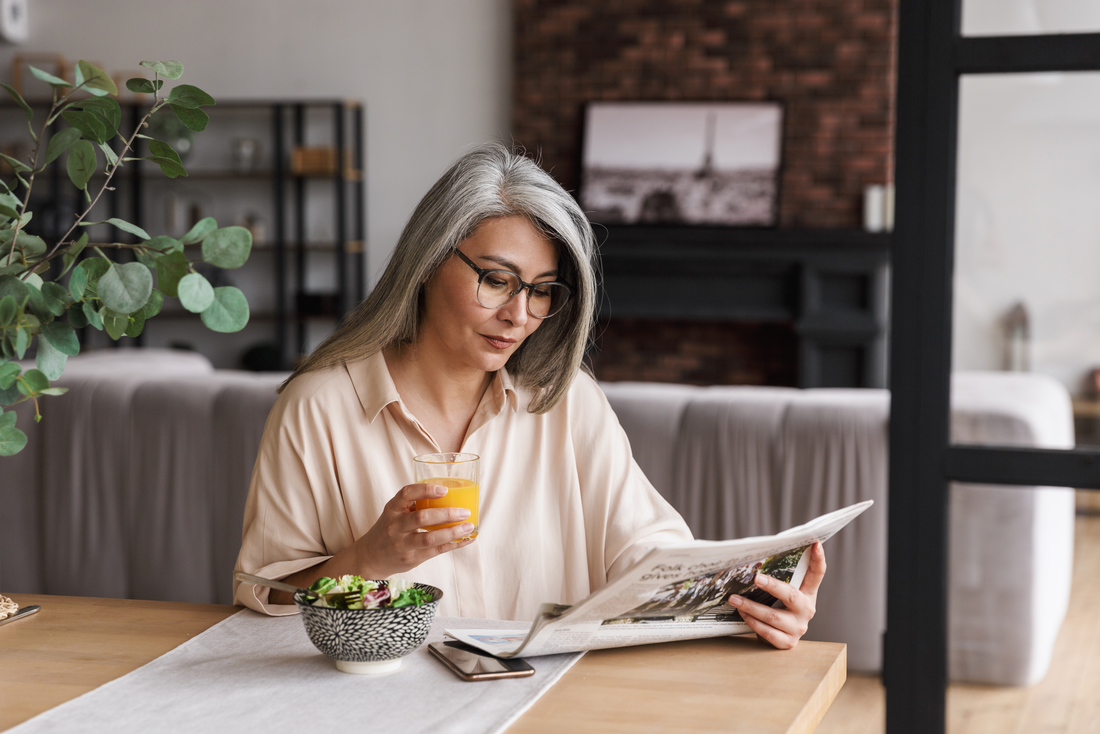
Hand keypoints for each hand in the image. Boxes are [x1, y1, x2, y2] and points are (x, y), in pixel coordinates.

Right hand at [352, 483, 475, 578]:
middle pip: (422, 517)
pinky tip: (466, 539)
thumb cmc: (389, 529)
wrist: (371, 557)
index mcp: (392, 509)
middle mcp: (395, 526)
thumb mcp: (394, 512)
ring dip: (452, 532)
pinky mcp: (411, 559)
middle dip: (446, 514)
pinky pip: (436, 551)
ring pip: (429, 538)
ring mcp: (403, 544)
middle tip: (464, 511)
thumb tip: (449, 494)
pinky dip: (453, 544)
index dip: (426, 490)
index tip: (444, 489)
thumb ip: (413, 504)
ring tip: (469, 526)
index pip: (406, 494)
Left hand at [727, 542, 825, 649]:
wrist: (778, 637)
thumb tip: (756, 555)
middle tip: (756, 578)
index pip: (817, 574)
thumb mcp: (783, 593)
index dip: (818, 559)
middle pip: (791, 595)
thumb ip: (779, 578)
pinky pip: (768, 632)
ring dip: (751, 606)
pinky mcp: (788, 642)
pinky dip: (752, 622)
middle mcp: (807, 610)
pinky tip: (742, 614)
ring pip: (773, 616)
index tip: (815, 544)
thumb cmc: (778, 607)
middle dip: (772, 586)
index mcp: (808, 593)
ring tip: (734, 599)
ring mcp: (798, 627)